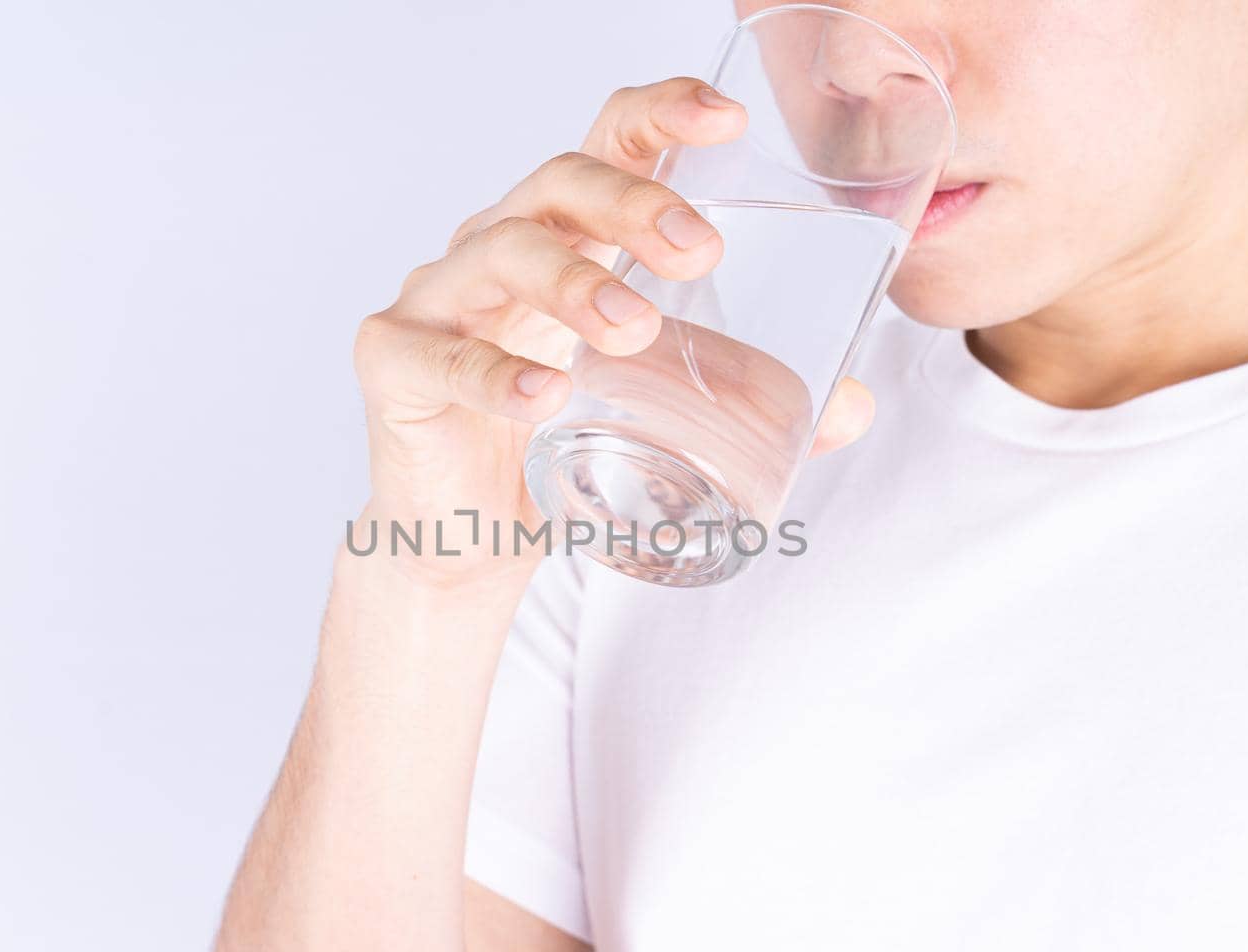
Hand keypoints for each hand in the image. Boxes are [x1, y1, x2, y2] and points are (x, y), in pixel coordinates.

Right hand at [347, 77, 874, 590]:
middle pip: (559, 184)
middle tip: (701, 253)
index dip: (659, 114)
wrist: (467, 541)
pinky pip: (440, 354)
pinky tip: (543, 398)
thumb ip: (746, 402)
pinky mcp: (393, 360)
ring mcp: (439, 298)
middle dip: (633, 204)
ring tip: (634, 331)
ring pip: (502, 250)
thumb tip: (853, 408)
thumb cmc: (557, 450)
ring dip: (575, 283)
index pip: (606, 145)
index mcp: (566, 238)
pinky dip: (493, 374)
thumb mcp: (658, 410)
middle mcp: (497, 247)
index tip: (725, 119)